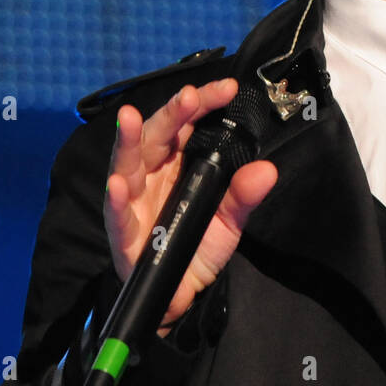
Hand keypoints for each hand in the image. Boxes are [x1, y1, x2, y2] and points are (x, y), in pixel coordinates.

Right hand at [104, 77, 278, 337]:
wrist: (179, 296)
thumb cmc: (198, 245)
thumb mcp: (229, 220)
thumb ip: (244, 195)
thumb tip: (267, 169)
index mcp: (178, 162)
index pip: (188, 123)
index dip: (204, 103)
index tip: (228, 89)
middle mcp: (152, 173)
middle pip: (157, 134)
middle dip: (171, 113)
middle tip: (188, 96)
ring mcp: (134, 199)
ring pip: (126, 163)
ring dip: (127, 140)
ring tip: (127, 118)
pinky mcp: (123, 231)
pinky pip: (118, 213)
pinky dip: (117, 198)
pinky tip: (118, 184)